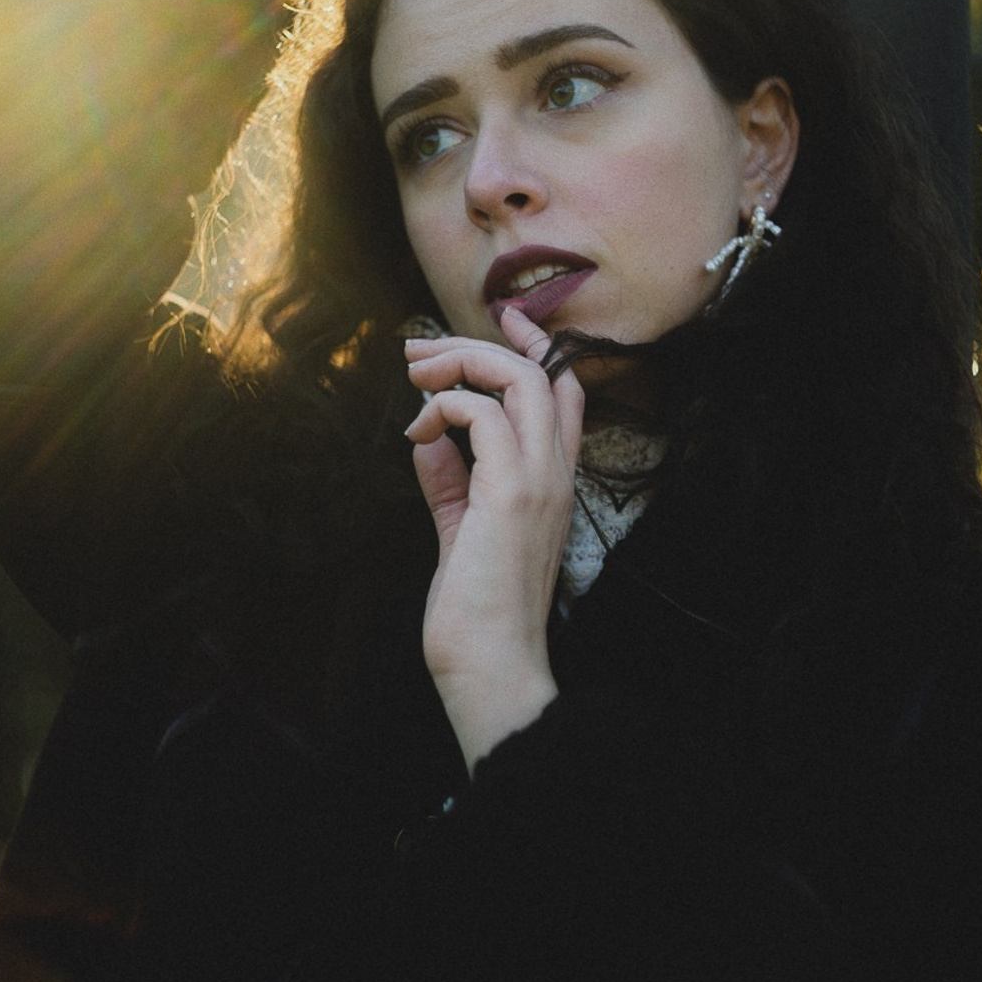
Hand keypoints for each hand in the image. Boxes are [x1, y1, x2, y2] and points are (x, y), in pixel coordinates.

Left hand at [403, 306, 583, 771]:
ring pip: (518, 381)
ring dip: (460, 365)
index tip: (500, 321)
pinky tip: (419, 433)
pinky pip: (483, 415)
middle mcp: (554, 473)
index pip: (563, 393)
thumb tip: (427, 441)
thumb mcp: (459, 530)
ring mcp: (538, 480)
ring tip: (417, 375)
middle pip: (539, 372)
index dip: (535, 348)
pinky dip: (444, 408)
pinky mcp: (510, 492)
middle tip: (422, 354)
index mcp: (550, 481)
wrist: (489, 660)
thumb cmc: (475, 609)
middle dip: (478, 346)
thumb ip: (450, 483)